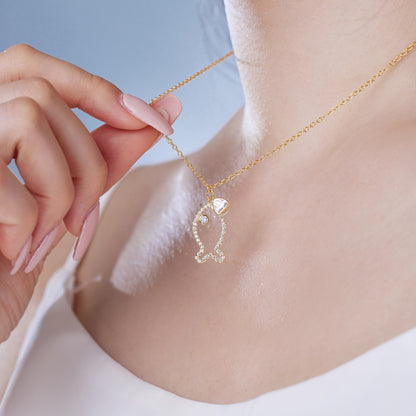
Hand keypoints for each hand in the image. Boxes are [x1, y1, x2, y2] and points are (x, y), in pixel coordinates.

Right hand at [0, 43, 181, 341]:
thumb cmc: (16, 255)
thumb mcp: (69, 195)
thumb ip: (108, 149)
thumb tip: (167, 107)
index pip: (36, 67)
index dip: (98, 89)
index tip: (153, 120)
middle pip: (45, 96)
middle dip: (86, 160)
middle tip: (84, 216)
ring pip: (31, 120)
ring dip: (62, 190)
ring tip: (50, 233)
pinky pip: (13, 186)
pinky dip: (32, 225)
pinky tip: (16, 251)